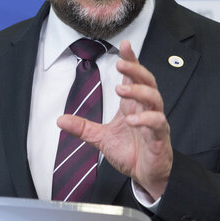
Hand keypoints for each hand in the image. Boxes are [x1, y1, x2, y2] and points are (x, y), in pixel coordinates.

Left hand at [56, 40, 172, 198]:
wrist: (146, 176)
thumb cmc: (130, 152)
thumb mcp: (100, 139)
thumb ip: (83, 128)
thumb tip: (59, 120)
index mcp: (132, 105)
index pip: (134, 78)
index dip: (131, 61)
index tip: (125, 45)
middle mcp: (145, 109)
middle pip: (147, 82)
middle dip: (135, 70)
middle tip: (121, 64)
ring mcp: (155, 122)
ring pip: (155, 98)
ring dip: (139, 91)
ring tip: (121, 90)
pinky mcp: (159, 138)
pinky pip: (157, 123)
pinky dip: (146, 119)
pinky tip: (132, 120)